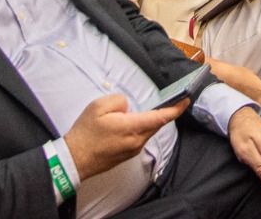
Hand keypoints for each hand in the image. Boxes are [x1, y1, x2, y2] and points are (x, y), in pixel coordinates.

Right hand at [63, 94, 185, 180]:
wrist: (74, 160)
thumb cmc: (85, 133)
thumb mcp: (98, 107)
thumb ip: (118, 100)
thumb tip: (128, 106)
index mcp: (132, 128)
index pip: (160, 118)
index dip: (175, 109)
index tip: (186, 100)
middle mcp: (136, 141)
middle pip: (156, 125)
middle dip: (163, 113)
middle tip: (169, 100)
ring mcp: (132, 150)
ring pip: (147, 132)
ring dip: (147, 121)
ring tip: (136, 112)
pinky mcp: (127, 155)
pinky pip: (139, 139)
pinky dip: (138, 129)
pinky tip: (126, 124)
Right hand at [206, 59, 260, 107]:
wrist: (219, 79)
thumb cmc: (235, 73)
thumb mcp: (251, 74)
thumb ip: (259, 82)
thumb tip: (260, 86)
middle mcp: (259, 100)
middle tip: (260, 97)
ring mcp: (251, 107)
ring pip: (260, 110)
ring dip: (258, 106)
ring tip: (250, 99)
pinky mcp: (243, 110)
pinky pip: (250, 111)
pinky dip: (248, 108)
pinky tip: (243, 103)